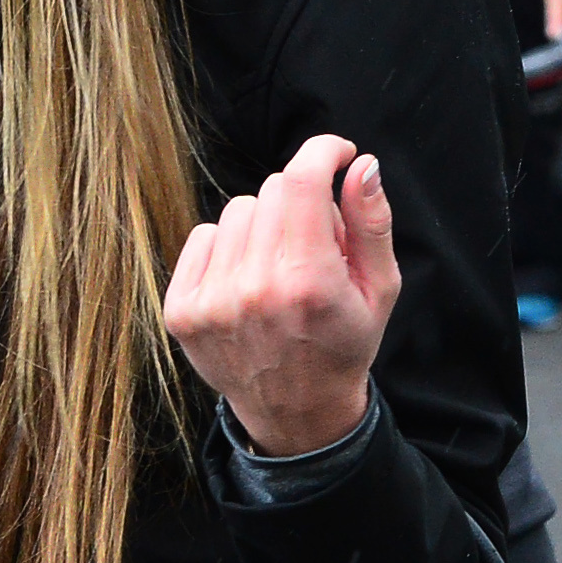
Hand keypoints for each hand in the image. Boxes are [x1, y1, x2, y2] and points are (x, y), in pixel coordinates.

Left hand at [163, 135, 397, 457]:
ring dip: (263, 226)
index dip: (321, 152)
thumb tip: (359, 165)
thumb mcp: (381, 289)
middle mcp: (254, 290)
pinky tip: (249, 279)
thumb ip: (372, 223)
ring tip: (282, 266)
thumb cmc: (344, 342)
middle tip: (317, 240)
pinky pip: (202, 236)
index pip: (300, 183)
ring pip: (236, 211)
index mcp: (308, 283)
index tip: (335, 151)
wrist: (296, 411)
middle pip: (271, 192)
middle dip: (301, 201)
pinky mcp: (180, 310)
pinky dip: (228, 247)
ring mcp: (210, 301)